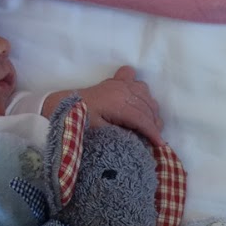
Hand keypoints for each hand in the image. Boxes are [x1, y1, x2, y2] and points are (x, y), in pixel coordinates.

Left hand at [45, 66, 164, 144]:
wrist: (65, 105)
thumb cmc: (80, 120)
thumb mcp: (99, 132)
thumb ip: (120, 134)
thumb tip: (139, 140)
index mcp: (118, 102)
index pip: (142, 118)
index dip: (153, 132)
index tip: (160, 145)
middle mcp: (122, 89)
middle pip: (148, 107)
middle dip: (154, 124)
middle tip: (155, 139)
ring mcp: (120, 83)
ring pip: (146, 95)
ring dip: (151, 110)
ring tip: (149, 125)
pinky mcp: (117, 81)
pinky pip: (137, 83)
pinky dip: (143, 94)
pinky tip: (140, 104)